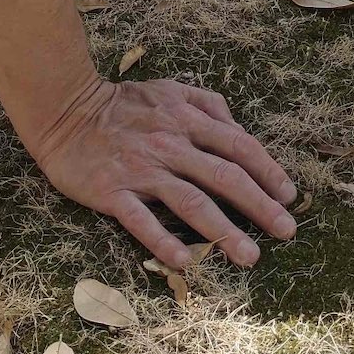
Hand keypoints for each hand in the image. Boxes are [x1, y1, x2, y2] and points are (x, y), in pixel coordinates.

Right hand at [32, 77, 297, 268]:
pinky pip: (142, 221)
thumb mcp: (170, 90)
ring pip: (191, 203)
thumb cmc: (122, 104)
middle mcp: (170, 145)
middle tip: (287, 231)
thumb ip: (208, 105)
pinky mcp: (112, 192)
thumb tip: (240, 130)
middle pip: (224, 177)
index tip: (289, 195)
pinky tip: (185, 263)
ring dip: (224, 231)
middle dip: (261, 205)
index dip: (268, 171)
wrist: (64, 110)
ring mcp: (142, 170)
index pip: (239, 146)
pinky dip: (163, 242)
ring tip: (250, 256)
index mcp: (187, 119)